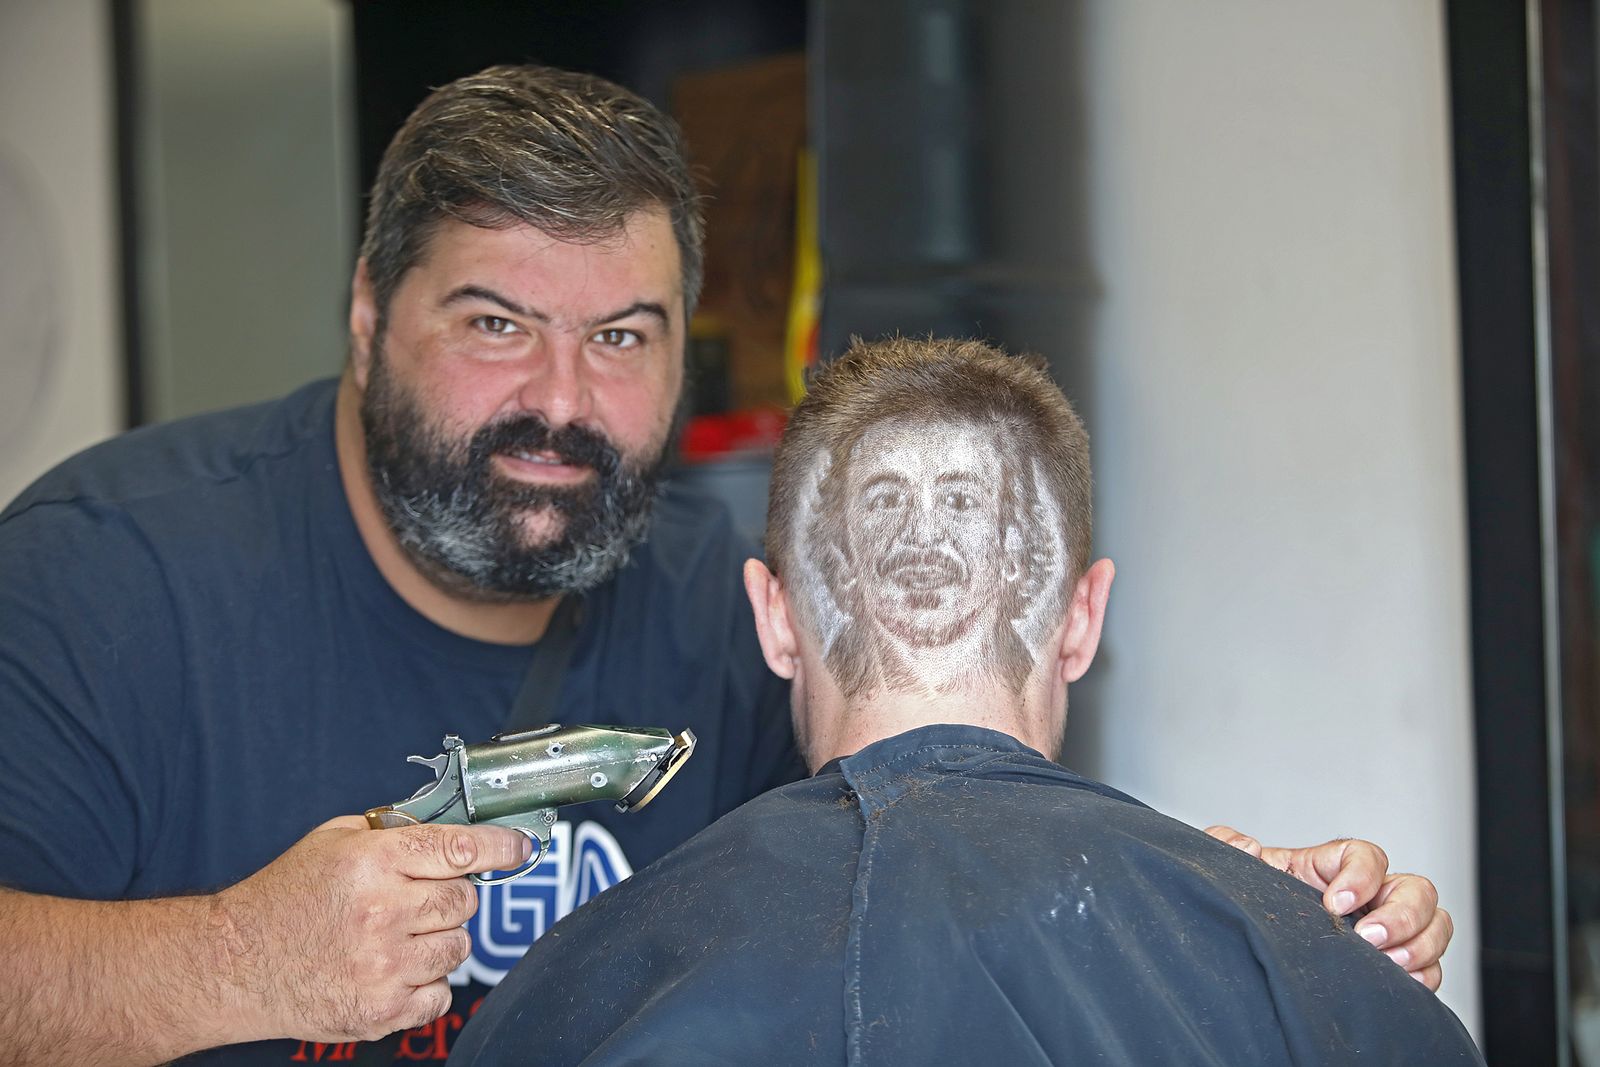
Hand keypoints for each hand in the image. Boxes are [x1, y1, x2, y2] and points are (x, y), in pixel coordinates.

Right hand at [213, 816, 531, 1042]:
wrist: (234, 965)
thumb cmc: (284, 899)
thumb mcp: (333, 842)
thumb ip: (393, 833)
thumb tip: (452, 831)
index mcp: (371, 863)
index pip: (459, 848)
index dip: (500, 846)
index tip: (520, 847)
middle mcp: (381, 913)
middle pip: (465, 900)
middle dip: (451, 897)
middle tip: (417, 901)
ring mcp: (383, 966)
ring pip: (459, 946)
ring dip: (439, 940)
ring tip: (395, 937)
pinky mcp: (381, 1010)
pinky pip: (441, 993)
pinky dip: (426, 983)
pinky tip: (392, 970)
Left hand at [1205, 826, 1452, 990]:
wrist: (1247, 951)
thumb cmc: (1246, 905)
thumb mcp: (1226, 872)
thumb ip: (1224, 848)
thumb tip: (1247, 846)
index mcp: (1329, 869)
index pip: (1366, 855)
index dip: (1361, 874)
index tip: (1335, 902)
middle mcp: (1368, 896)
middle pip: (1415, 889)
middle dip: (1401, 914)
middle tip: (1369, 939)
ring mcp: (1387, 930)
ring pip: (1433, 924)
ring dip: (1420, 944)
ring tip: (1389, 966)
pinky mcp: (1394, 966)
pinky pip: (1430, 967)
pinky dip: (1424, 975)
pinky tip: (1397, 985)